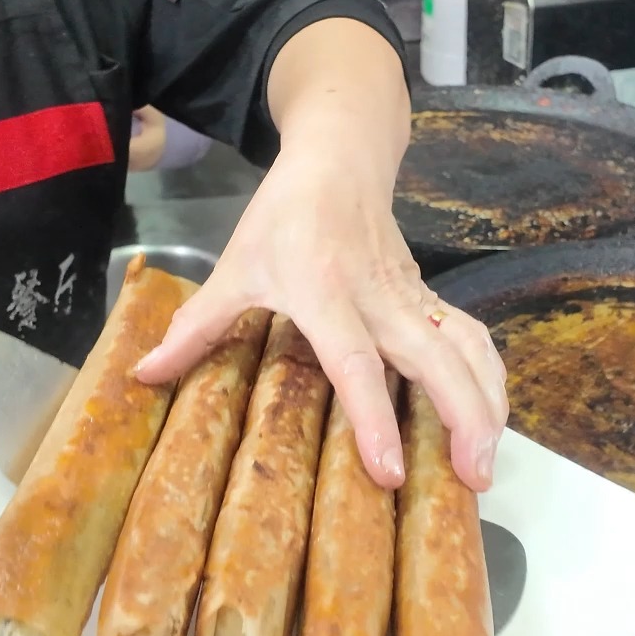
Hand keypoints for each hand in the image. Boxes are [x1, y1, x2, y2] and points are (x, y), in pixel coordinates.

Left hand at [135, 70, 508, 491]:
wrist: (340, 154)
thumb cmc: (284, 213)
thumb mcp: (234, 265)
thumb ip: (196, 326)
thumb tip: (142, 376)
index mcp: (325, 294)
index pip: (357, 365)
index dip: (374, 419)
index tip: (389, 473)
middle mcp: (379, 299)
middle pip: (437, 360)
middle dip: (463, 419)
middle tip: (474, 480)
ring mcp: (412, 297)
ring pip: (467, 348)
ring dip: (487, 403)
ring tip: (488, 462)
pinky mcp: (429, 296)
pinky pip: (470, 338)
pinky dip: (489, 378)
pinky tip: (492, 420)